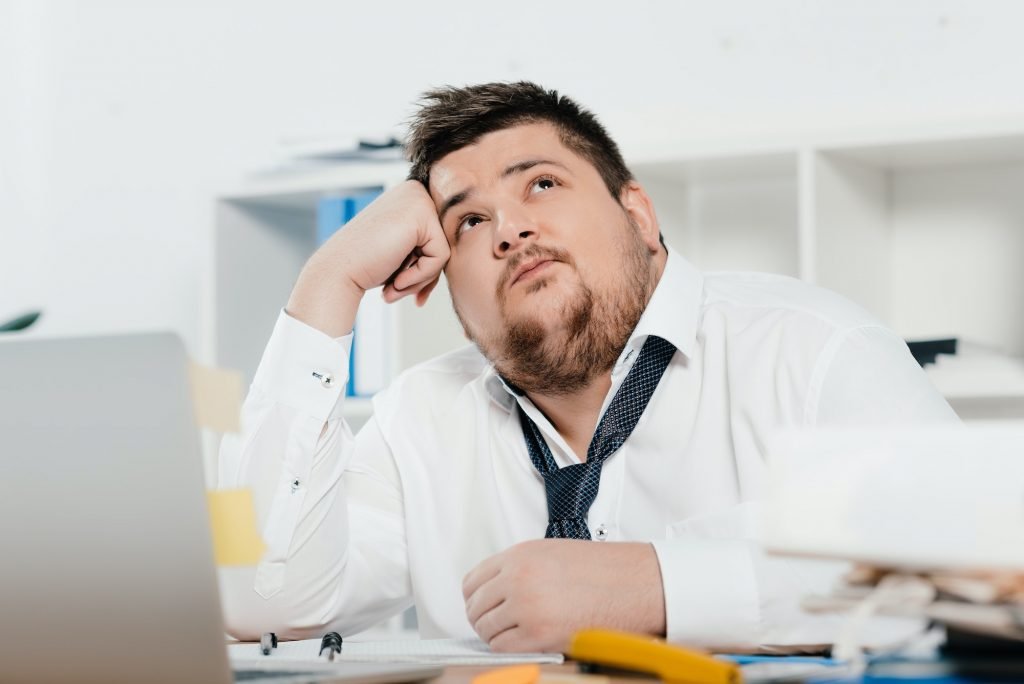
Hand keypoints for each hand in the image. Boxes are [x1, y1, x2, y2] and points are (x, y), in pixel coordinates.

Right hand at [286, 180, 449, 336]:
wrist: (338, 273)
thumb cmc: (367, 265)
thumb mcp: (404, 251)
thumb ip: (428, 246)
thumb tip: (462, 250)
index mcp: (412, 196)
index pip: (439, 237)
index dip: (425, 268)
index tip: (405, 286)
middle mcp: (416, 190)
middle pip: (445, 241)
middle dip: (426, 273)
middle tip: (397, 288)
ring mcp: (418, 199)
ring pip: (446, 250)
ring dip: (423, 277)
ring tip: (394, 285)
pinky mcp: (421, 215)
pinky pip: (441, 256)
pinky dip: (422, 275)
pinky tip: (396, 279)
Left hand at [462, 540, 665, 652]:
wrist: (635, 584)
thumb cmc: (603, 569)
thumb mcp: (552, 552)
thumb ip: (520, 567)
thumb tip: (496, 588)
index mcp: (520, 555)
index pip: (473, 580)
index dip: (474, 597)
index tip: (481, 604)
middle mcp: (518, 578)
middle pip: (475, 606)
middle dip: (482, 617)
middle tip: (495, 623)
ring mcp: (526, 606)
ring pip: (485, 628)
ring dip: (494, 634)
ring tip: (512, 633)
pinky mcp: (539, 634)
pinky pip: (501, 647)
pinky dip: (506, 648)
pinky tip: (522, 642)